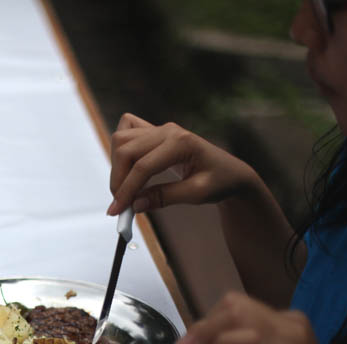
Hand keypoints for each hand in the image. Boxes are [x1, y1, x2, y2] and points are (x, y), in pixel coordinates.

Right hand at [107, 113, 259, 215]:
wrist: (230, 173)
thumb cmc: (220, 181)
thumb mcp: (197, 194)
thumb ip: (164, 197)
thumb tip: (135, 205)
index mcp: (181, 142)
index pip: (143, 166)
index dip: (126, 190)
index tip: (117, 210)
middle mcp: (167, 131)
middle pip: (126, 150)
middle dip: (118, 179)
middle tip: (120, 204)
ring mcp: (159, 129)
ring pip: (122, 140)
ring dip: (117, 166)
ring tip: (125, 190)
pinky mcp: (154, 132)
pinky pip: (127, 131)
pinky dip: (120, 149)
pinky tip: (126, 167)